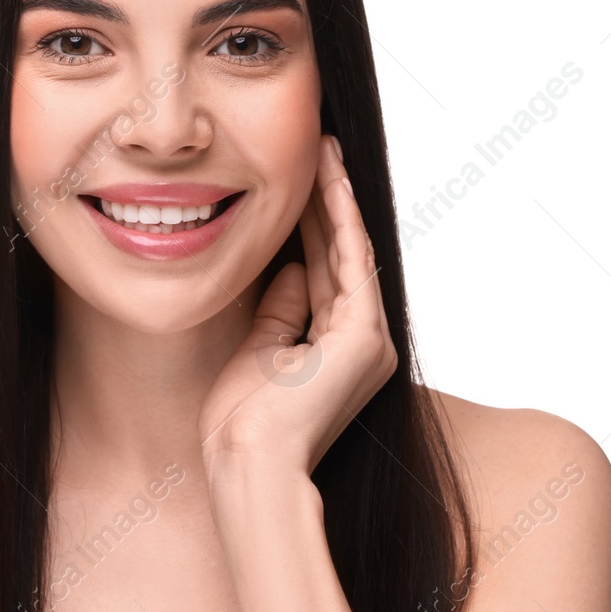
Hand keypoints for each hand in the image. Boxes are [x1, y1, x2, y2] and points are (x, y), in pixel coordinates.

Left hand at [198, 135, 396, 480]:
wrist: (250, 463)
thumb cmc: (243, 423)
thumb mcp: (258, 351)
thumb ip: (279, 310)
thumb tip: (290, 268)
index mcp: (338, 348)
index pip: (323, 269)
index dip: (312, 222)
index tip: (299, 179)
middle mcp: (362, 340)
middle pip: (339, 254)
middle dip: (326, 200)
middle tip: (318, 148)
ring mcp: (367, 338)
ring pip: (349, 250)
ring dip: (335, 197)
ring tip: (324, 150)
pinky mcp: (363, 336)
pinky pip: (352, 262)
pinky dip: (341, 219)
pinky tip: (330, 181)